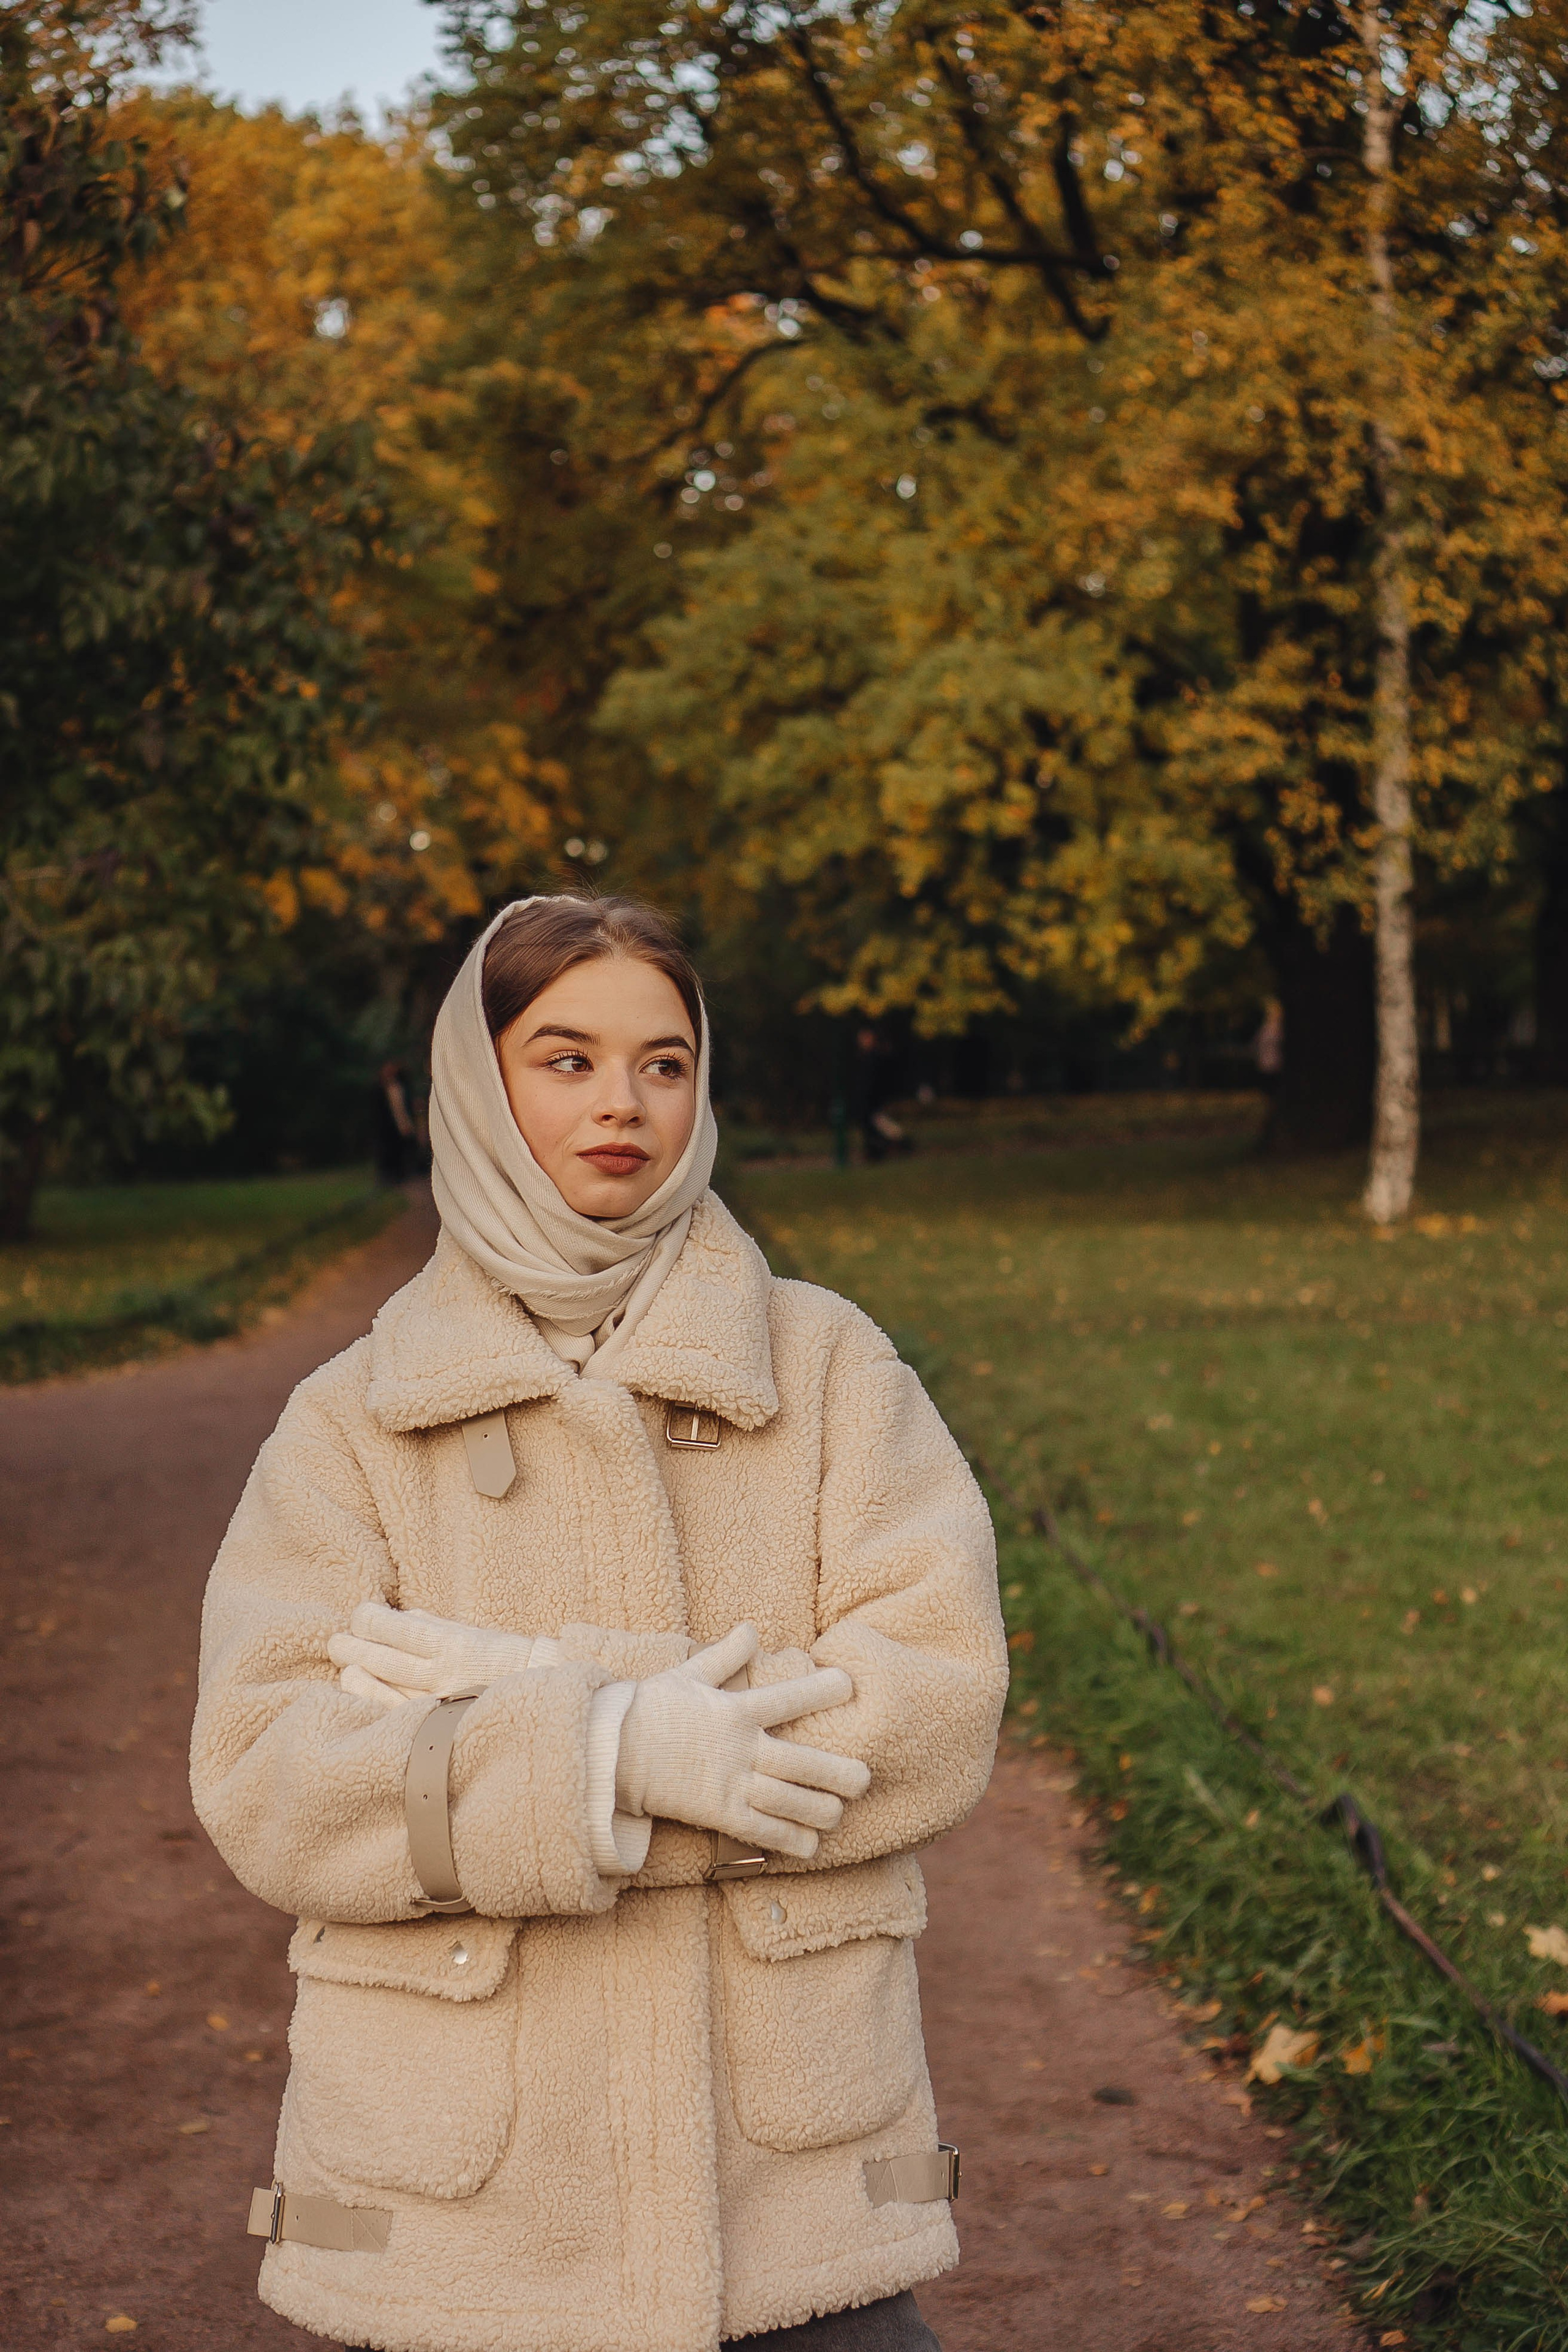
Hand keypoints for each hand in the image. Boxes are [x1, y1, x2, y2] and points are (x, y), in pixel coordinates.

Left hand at [329, 1602, 553, 1710]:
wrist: (538, 1697)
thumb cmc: (503, 1660)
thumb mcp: (471, 1632)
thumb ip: (433, 1625)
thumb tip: (397, 1616)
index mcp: (451, 1642)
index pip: (395, 1628)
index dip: (369, 1620)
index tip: (359, 1615)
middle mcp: (441, 1673)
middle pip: (381, 1658)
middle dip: (353, 1648)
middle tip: (336, 1642)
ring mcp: (435, 1703)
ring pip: (380, 1690)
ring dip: (355, 1676)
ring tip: (345, 1669)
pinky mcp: (434, 1728)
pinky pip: (393, 1718)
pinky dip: (371, 1705)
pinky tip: (359, 1697)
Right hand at [614, 1622, 871, 1861]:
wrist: (612, 1752)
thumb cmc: (650, 1709)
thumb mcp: (688, 1675)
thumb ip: (725, 1655)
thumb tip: (751, 1627)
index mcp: (735, 1711)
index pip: (788, 1698)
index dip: (821, 1689)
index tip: (849, 1684)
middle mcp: (740, 1749)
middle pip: (802, 1762)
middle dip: (838, 1772)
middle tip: (865, 1777)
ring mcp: (731, 1784)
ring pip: (789, 1801)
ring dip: (820, 1809)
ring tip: (840, 1811)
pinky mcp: (718, 1814)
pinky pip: (761, 1831)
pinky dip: (789, 1840)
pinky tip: (811, 1846)